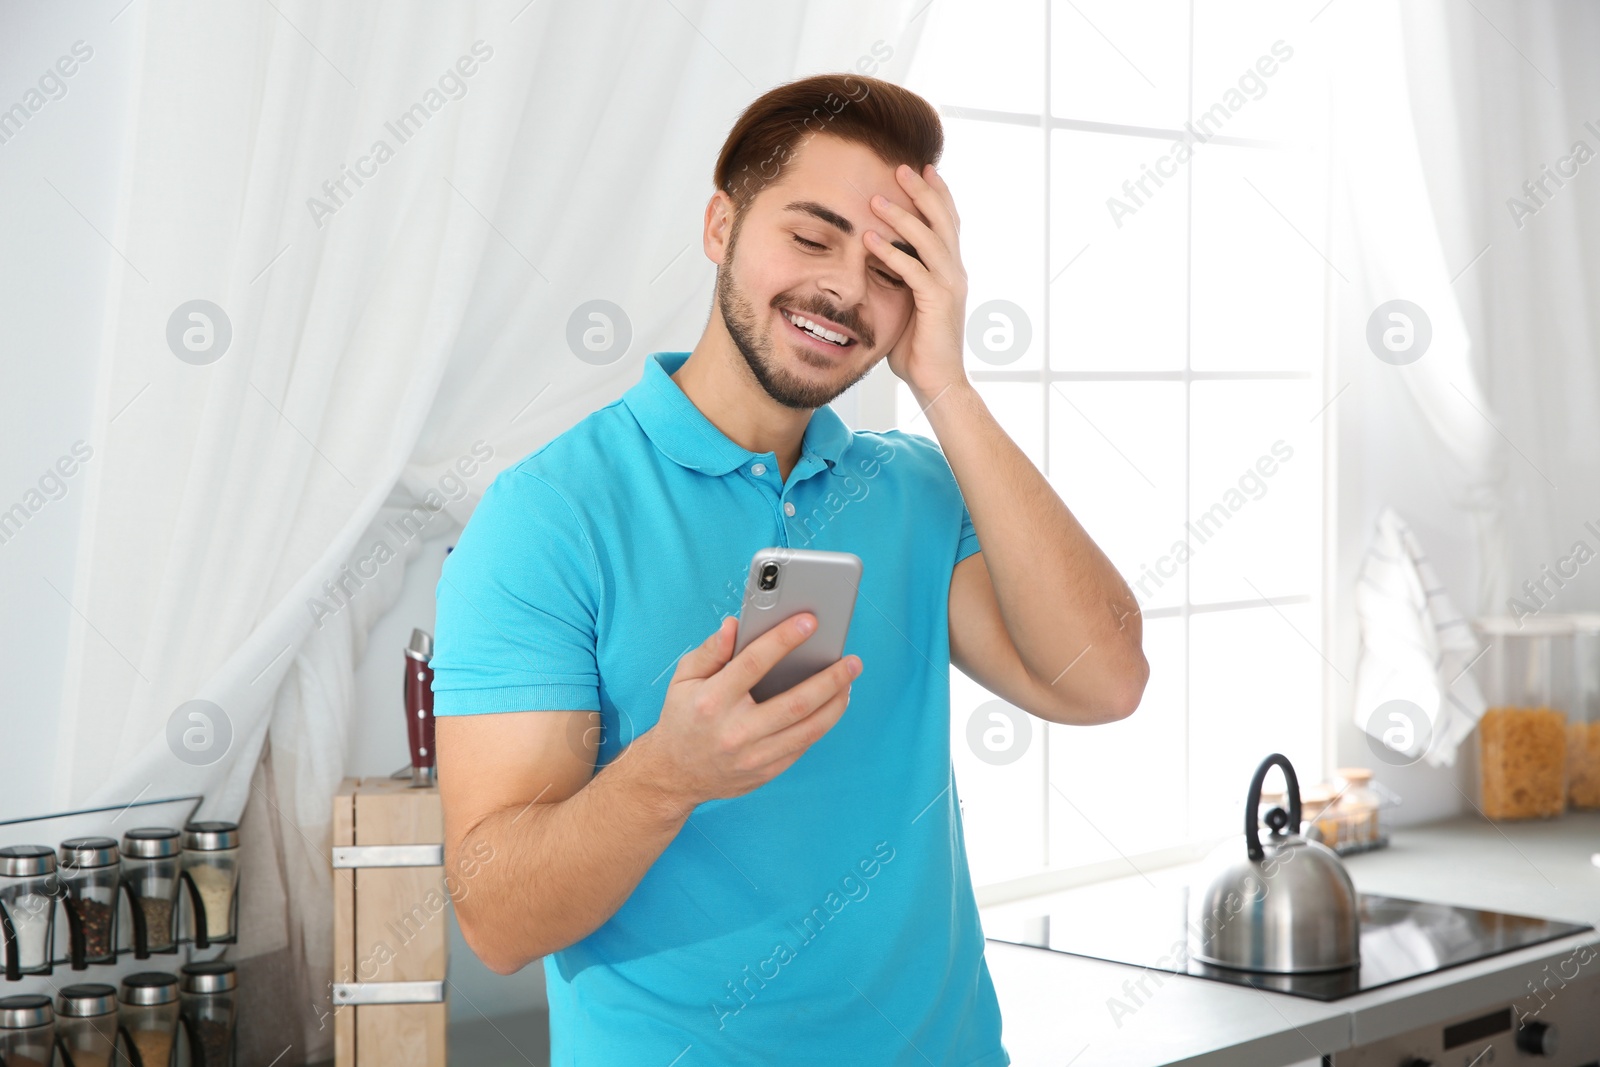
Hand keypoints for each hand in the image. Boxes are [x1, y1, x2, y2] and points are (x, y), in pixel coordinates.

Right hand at [639, 613, 862, 809]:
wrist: (674, 775)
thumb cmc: (683, 717)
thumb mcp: (684, 679)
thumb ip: (710, 650)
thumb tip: (735, 625)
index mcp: (713, 700)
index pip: (754, 663)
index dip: (784, 639)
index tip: (810, 621)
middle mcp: (736, 730)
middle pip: (795, 702)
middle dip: (830, 679)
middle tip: (852, 661)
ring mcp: (753, 756)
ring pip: (808, 728)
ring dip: (835, 703)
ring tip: (849, 682)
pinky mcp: (766, 772)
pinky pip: (802, 745)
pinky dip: (821, 724)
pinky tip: (831, 705)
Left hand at [865, 163, 969, 407]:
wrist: (937, 381)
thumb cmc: (917, 347)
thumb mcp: (908, 304)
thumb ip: (900, 279)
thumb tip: (876, 260)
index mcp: (950, 270)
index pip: (947, 223)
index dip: (937, 194)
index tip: (922, 168)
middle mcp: (955, 273)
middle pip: (942, 221)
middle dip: (922, 191)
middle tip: (901, 167)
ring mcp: (950, 286)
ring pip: (928, 240)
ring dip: (902, 216)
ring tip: (877, 198)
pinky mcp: (938, 303)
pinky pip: (913, 271)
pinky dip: (890, 253)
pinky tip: (869, 239)